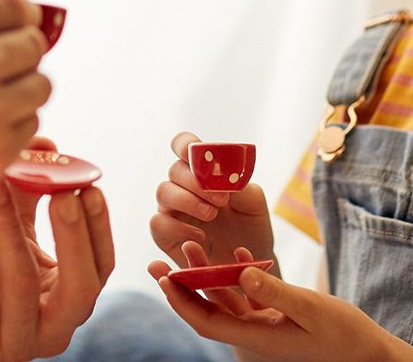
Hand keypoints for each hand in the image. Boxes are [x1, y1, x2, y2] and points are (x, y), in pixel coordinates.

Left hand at [0, 138, 115, 361]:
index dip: (99, 229)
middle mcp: (48, 332)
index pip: (100, 269)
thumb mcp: (7, 221)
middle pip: (80, 291)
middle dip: (74, 239)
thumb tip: (47, 145)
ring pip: (23, 283)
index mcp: (66, 302)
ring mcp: (11, 346)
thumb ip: (32, 187)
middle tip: (63, 193)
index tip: (91, 186)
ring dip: (9, 226)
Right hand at [149, 131, 275, 270]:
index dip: (184, 144)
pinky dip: (178, 227)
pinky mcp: (164, 235)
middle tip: (221, 199)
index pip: (184, 146)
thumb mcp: (255, 205)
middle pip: (174, 169)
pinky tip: (200, 236)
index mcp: (202, 171)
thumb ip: (241, 186)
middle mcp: (182, 186)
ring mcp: (171, 210)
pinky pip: (158, 223)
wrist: (248, 267)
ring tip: (212, 215)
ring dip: (188, 200)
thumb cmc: (251, 228)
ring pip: (163, 192)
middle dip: (196, 181)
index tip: (194, 151)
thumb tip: (224, 175)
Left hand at [149, 246, 412, 361]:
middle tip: (157, 262)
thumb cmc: (344, 334)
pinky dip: (241, 275)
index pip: (207, 322)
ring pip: (226, 300)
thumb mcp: (310, 308)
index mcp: (258, 338)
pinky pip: (249, 297)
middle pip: (209, 311)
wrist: (369, 353)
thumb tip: (242, 270)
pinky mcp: (277, 318)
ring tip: (190, 245)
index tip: (164, 278)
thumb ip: (275, 290)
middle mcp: (255, 335)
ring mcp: (266, 327)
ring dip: (207, 275)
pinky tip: (243, 253)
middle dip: (182, 286)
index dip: (181, 302)